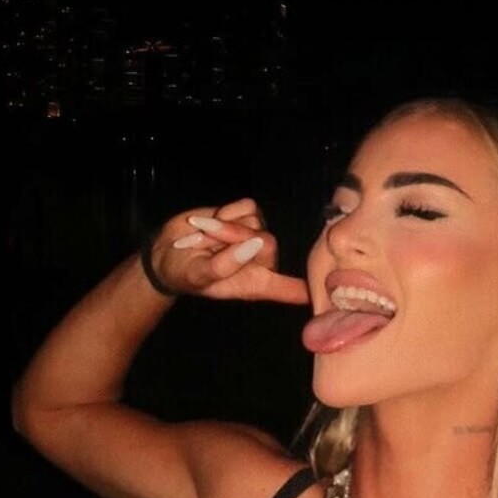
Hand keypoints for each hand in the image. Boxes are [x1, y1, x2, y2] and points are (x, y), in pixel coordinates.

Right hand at [147, 198, 308, 305]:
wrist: (166, 252)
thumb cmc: (184, 273)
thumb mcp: (199, 275)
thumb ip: (225, 264)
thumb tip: (253, 243)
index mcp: (255, 284)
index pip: (289, 289)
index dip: (308, 289)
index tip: (330, 292)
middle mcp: (260, 261)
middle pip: (269, 243)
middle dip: (238, 238)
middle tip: (210, 243)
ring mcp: (254, 236)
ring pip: (257, 222)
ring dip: (228, 225)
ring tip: (207, 237)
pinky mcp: (245, 216)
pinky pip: (247, 206)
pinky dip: (227, 211)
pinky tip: (212, 223)